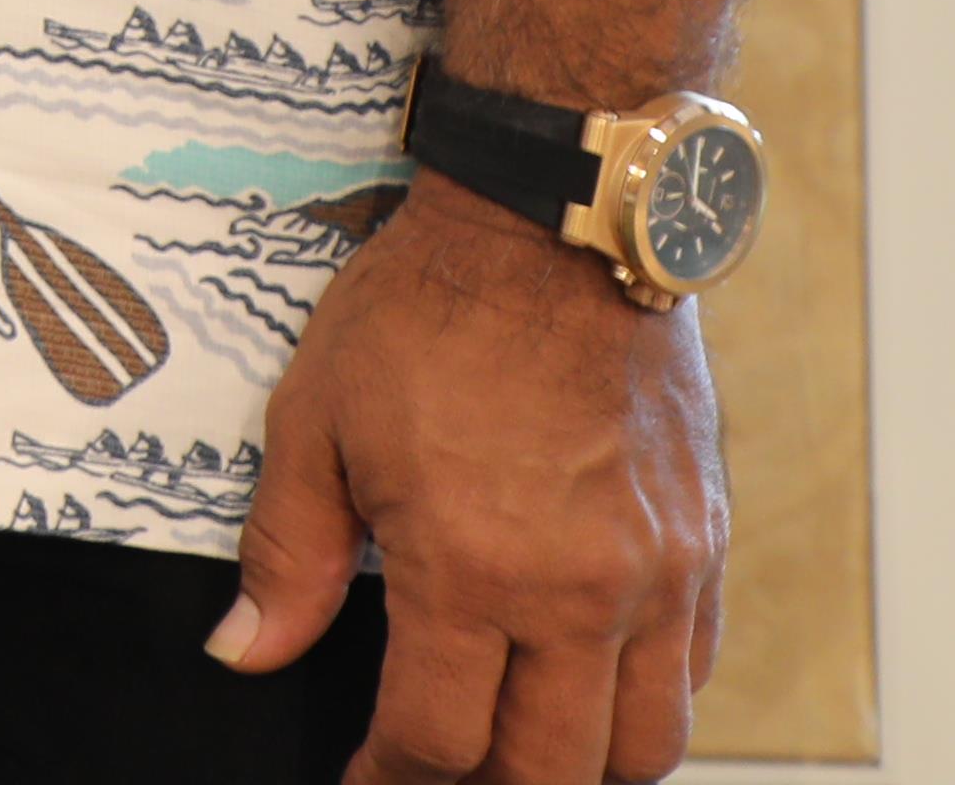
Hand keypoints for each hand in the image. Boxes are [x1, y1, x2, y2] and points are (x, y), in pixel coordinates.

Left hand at [216, 184, 726, 782]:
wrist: (551, 226)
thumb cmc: (425, 311)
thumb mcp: (314, 421)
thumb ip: (290, 554)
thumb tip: (246, 652)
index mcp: (473, 570)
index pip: (439, 740)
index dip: (390, 778)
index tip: (365, 779)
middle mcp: (582, 593)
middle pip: (553, 771)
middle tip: (437, 765)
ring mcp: (661, 574)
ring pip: (646, 743)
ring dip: (580, 763)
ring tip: (517, 738)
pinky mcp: (707, 542)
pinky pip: (697, 670)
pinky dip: (646, 699)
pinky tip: (589, 676)